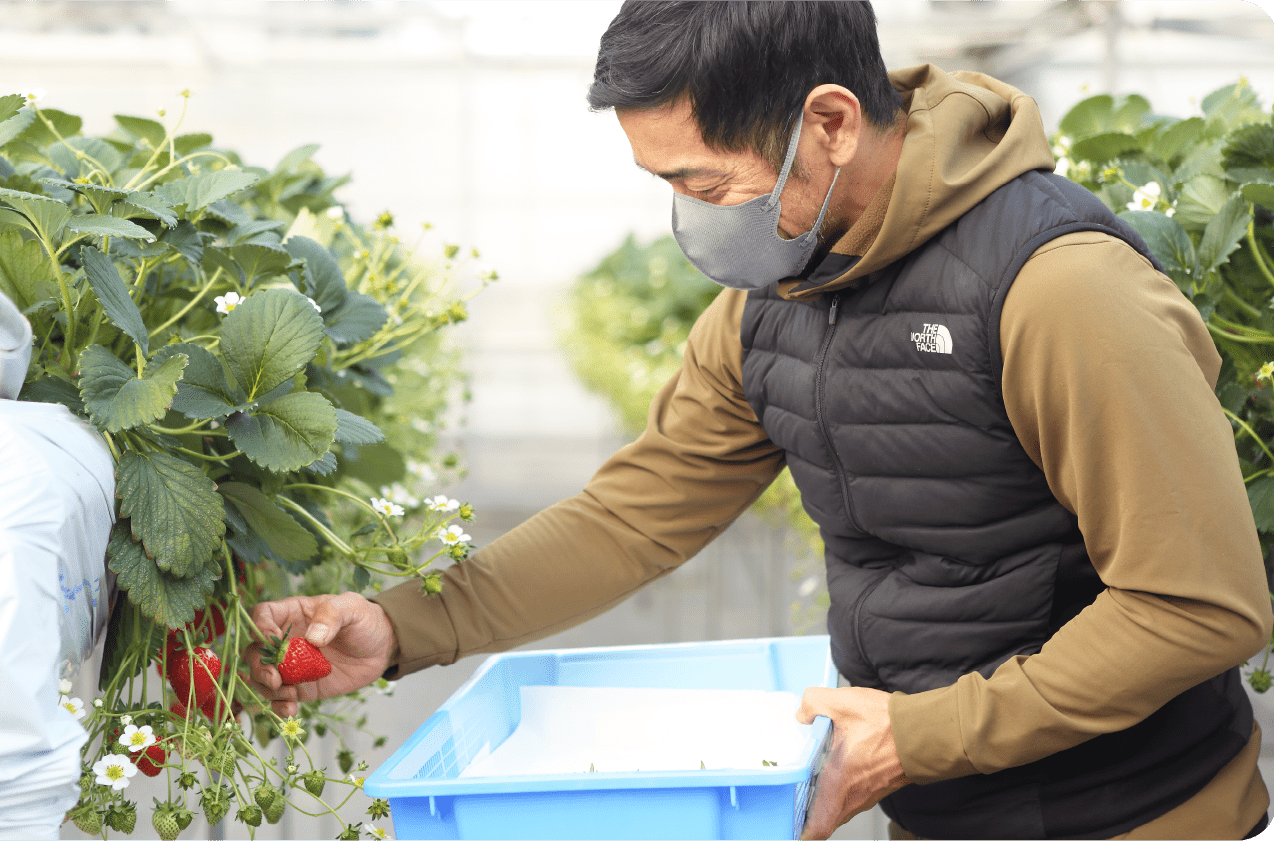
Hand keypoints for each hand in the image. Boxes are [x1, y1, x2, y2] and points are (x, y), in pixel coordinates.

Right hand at [246, 592, 397, 716]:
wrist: (381, 647)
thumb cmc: (363, 620)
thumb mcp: (352, 607)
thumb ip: (331, 615)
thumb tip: (312, 638)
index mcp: (292, 613)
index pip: (261, 616)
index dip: (259, 627)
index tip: (270, 641)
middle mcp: (285, 640)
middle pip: (254, 651)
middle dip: (258, 667)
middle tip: (276, 679)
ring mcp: (291, 665)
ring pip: (262, 677)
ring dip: (267, 689)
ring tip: (290, 695)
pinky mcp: (301, 687)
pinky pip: (281, 699)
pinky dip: (279, 706)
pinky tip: (291, 709)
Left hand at [795, 686, 910, 839]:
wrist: (926, 731)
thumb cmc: (888, 725)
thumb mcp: (842, 703)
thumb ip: (813, 704)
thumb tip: (803, 713)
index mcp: (839, 785)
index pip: (817, 828)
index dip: (800, 831)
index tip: (788, 824)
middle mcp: (854, 797)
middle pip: (825, 821)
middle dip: (808, 815)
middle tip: (793, 799)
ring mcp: (868, 794)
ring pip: (840, 808)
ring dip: (825, 801)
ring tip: (809, 781)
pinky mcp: (879, 786)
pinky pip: (854, 797)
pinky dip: (842, 790)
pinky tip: (836, 766)